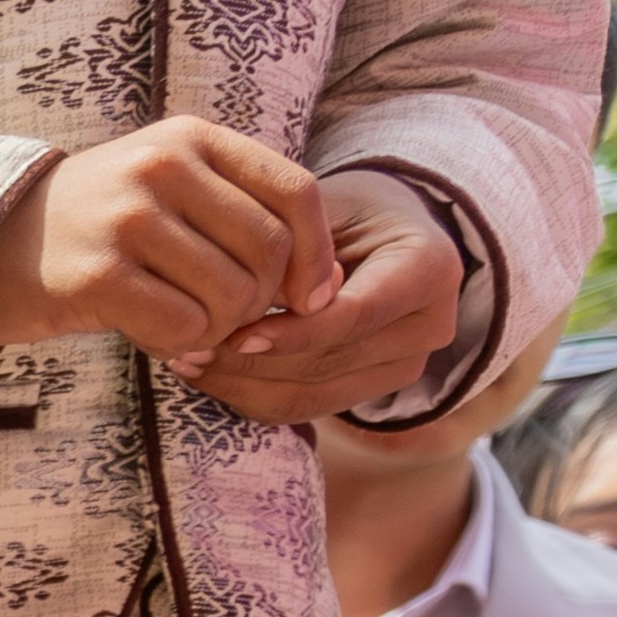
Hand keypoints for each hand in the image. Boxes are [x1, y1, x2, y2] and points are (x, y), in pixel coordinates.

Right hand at [0, 115, 326, 368]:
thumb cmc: (93, 227)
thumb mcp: (166, 188)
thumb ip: (238, 213)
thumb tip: (324, 285)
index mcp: (191, 139)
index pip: (295, 193)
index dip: (317, 254)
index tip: (311, 296)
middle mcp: (162, 168)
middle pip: (267, 250)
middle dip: (264, 301)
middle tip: (231, 321)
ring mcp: (126, 219)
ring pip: (230, 293)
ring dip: (222, 329)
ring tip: (193, 333)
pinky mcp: (97, 275)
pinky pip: (182, 326)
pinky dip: (183, 346)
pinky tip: (162, 343)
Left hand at [194, 172, 470, 425]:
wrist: (377, 235)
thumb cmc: (341, 210)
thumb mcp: (320, 208)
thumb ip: (295, 250)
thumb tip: (250, 301)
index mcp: (429, 269)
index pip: (355, 316)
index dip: (292, 332)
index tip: (234, 334)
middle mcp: (430, 326)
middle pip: (328, 362)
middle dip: (252, 362)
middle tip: (187, 348)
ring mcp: (404, 367)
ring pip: (309, 397)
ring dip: (240, 385)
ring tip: (186, 361)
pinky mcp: (369, 393)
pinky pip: (299, 408)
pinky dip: (247, 396)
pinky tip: (206, 375)